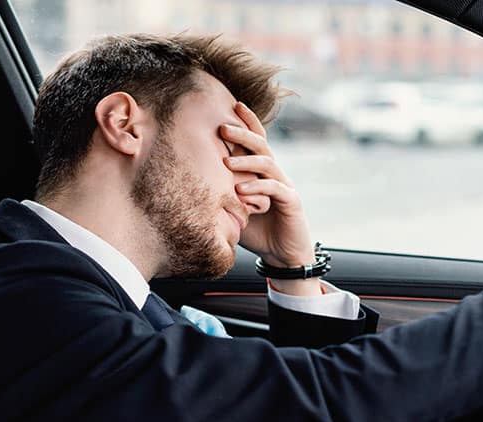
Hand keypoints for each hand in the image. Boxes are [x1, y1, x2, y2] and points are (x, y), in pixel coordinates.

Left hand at [221, 102, 320, 294]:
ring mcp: (285, 186)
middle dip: (242, 133)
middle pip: (261, 145)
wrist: (283, 254)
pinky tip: (242, 190)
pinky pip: (275, 188)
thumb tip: (191, 181)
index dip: (247, 122)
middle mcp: (275, 173)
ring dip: (246, 160)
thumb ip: (221, 193)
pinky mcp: (291, 201)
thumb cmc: (258, 230)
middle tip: (222, 126)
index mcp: (262, 171)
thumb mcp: (234, 208)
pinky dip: (258, 187)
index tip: (232, 105)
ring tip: (226, 160)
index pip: (256, 140)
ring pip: (268, 163)